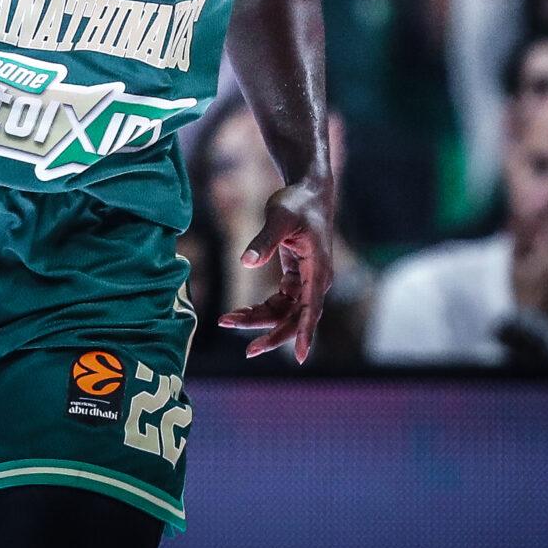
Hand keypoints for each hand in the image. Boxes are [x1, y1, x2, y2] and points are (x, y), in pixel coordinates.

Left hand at [216, 179, 333, 362]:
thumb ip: (264, 240)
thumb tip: (245, 261)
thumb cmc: (297, 202)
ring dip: (260, 321)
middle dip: (272, 334)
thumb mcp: (279, 217)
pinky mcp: (297, 279)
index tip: (300, 356)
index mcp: (318, 268)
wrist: (308, 191)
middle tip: (248, 351)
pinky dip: (261, 310)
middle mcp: (317, 280)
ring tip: (229, 320)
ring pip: (285, 313)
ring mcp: (307, 282)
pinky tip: (240, 312)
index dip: (306, 332)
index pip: (313, 307)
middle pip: (296, 318)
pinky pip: (280, 303)